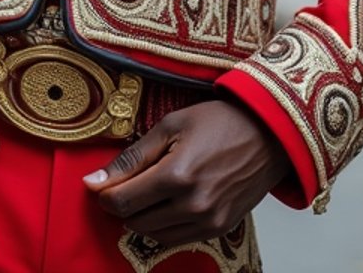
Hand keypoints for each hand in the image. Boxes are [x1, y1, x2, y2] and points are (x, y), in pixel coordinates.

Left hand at [84, 98, 288, 247]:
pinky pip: (178, 239)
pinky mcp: (219, 229)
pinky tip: (167, 203)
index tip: (101, 184)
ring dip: (142, 217)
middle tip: (125, 183)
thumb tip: (94, 181)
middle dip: (122, 204)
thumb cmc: (220, 123)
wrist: (268, 134)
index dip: (104, 194)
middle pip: (135, 221)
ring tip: (147, 191)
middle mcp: (192, 205)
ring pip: (154, 235)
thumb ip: (131, 157)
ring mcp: (207, 221)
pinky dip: (164, 226)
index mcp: (176, 176)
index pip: (122, 201)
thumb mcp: (170, 126)